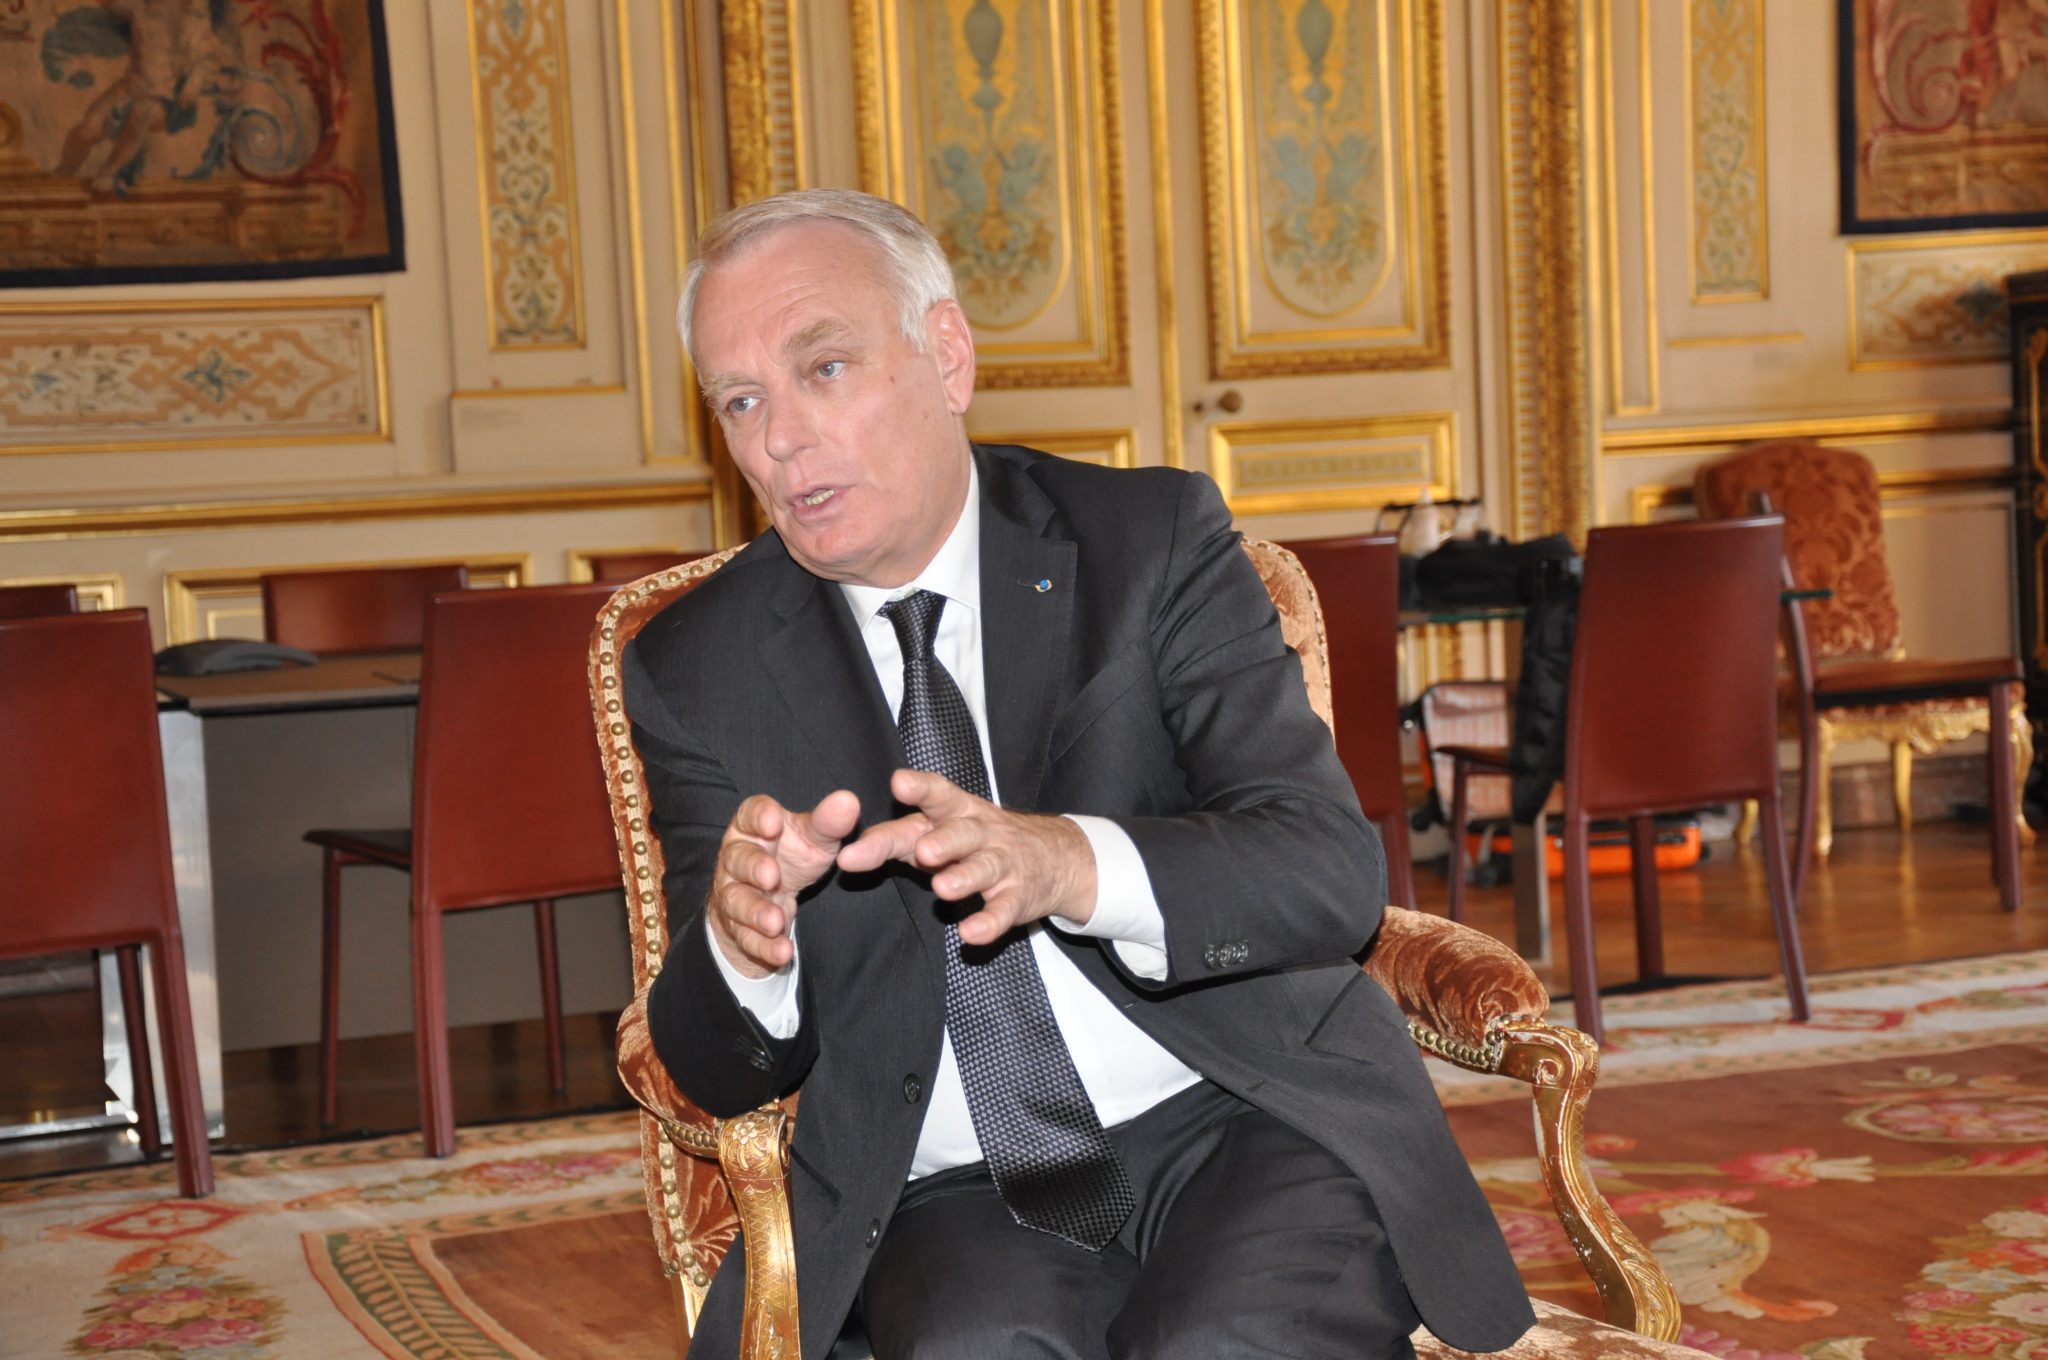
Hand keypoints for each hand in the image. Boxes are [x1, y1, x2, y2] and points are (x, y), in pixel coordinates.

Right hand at [708, 790, 860, 977]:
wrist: (770, 898)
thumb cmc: (792, 855)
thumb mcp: (814, 838)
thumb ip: (829, 822)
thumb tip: (848, 800)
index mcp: (753, 828)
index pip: (749, 815)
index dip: (758, 818)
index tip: (775, 822)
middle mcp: (736, 858)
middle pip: (737, 859)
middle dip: (752, 868)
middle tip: (772, 876)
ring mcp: (734, 894)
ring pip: (737, 901)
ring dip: (756, 912)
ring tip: (776, 923)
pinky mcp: (740, 928)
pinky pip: (748, 938)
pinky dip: (764, 946)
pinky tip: (782, 951)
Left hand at [837, 769, 1096, 946]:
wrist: (1055, 858)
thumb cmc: (979, 841)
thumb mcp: (942, 829)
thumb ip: (894, 838)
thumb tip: (844, 852)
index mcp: (959, 812)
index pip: (940, 795)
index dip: (921, 788)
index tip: (899, 782)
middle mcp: (982, 833)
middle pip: (963, 833)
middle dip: (945, 841)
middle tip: (923, 851)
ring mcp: (1003, 865)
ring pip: (984, 869)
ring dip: (964, 878)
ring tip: (943, 889)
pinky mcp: (1018, 897)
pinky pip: (1004, 911)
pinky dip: (989, 923)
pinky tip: (972, 934)